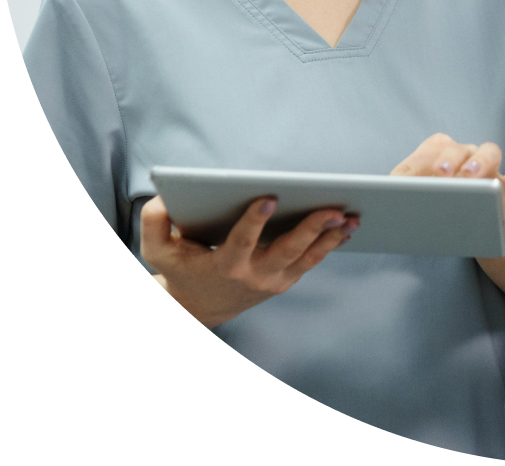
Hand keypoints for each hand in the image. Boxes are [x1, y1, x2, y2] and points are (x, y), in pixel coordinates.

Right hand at [141, 195, 358, 327]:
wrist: (198, 308)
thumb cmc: (179, 269)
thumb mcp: (156, 249)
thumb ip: (153, 222)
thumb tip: (163, 198)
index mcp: (224, 265)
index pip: (241, 241)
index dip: (254, 221)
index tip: (267, 197)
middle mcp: (253, 275)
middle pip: (287, 251)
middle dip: (312, 228)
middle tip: (333, 207)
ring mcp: (272, 281)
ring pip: (306, 258)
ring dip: (330, 238)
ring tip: (351, 216)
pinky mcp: (284, 280)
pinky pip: (310, 262)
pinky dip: (329, 244)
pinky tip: (346, 227)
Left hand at [390, 132, 504, 224]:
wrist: (474, 225)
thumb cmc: (439, 208)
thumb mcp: (420, 203)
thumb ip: (404, 198)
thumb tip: (380, 201)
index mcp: (439, 152)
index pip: (427, 152)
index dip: (418, 163)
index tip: (408, 179)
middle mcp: (464, 153)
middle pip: (456, 148)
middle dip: (448, 160)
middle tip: (442, 176)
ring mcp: (489, 167)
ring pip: (488, 152)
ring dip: (481, 161)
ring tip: (473, 176)